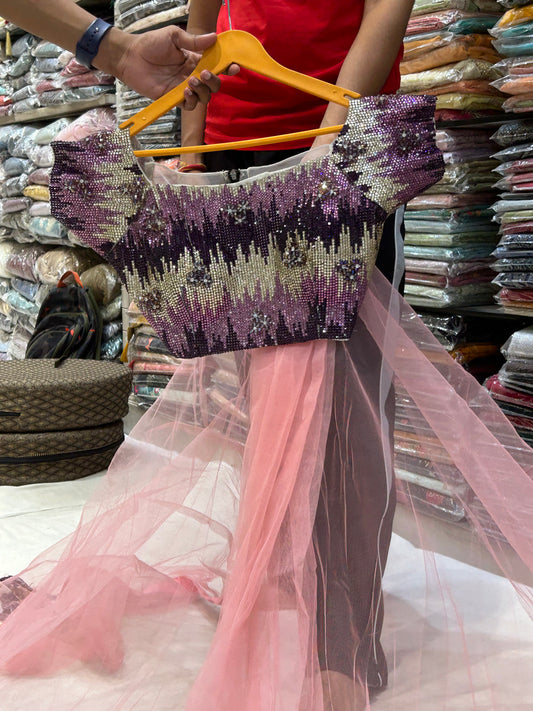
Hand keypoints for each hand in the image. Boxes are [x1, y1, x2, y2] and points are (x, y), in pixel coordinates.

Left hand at [112, 26, 237, 106]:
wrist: (131, 57)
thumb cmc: (150, 44)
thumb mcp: (174, 37)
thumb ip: (194, 41)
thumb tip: (214, 37)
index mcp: (195, 59)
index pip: (216, 65)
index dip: (227, 67)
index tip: (233, 67)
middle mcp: (192, 74)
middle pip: (214, 84)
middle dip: (214, 81)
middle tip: (203, 73)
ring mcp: (184, 88)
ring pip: (204, 97)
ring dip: (202, 91)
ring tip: (191, 81)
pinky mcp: (174, 98)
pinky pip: (190, 106)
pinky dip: (191, 101)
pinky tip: (185, 92)